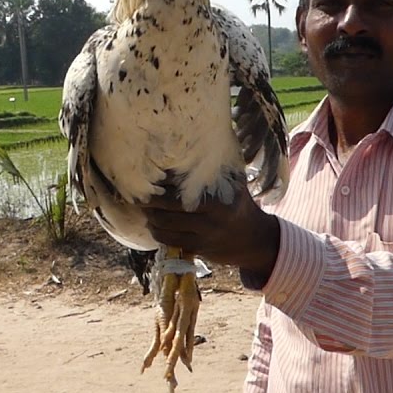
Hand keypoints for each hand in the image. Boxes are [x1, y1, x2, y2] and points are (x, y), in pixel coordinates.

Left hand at [141, 178, 279, 286]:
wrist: (254, 240)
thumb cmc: (240, 204)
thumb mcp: (234, 183)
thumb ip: (216, 168)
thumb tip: (195, 143)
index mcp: (219, 199)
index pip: (183, 189)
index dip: (163, 182)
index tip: (150, 174)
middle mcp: (211, 218)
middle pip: (169, 208)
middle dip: (150, 200)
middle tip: (138, 191)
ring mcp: (203, 235)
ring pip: (165, 226)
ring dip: (150, 217)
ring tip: (144, 207)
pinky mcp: (197, 249)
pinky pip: (169, 240)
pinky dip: (157, 232)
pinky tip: (153, 223)